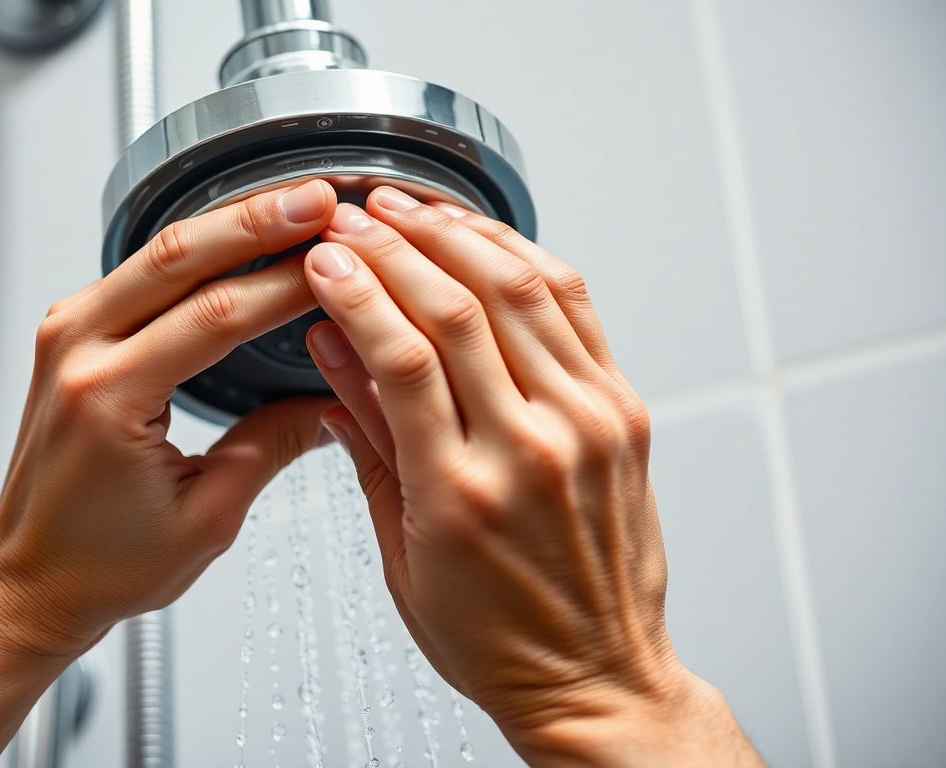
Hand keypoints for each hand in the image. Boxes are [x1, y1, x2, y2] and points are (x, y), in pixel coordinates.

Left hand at [0, 179, 339, 657]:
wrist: (30, 580)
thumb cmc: (100, 563)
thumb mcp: (207, 516)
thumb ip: (273, 444)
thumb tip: (336, 396)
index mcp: (107, 398)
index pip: (215, 315)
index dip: (286, 284)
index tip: (341, 262)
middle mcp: (76, 352)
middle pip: (178, 257)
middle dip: (257, 220)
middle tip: (320, 197)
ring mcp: (67, 334)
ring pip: (156, 252)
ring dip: (228, 224)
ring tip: (292, 206)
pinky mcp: (72, 334)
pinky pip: (139, 272)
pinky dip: (197, 252)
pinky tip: (240, 242)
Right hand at [305, 189, 759, 764]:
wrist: (593, 674)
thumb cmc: (495, 636)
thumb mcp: (400, 552)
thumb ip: (368, 442)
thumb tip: (332, 354)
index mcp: (462, 493)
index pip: (400, 353)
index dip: (355, 288)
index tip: (322, 256)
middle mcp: (533, 449)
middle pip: (458, 304)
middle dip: (395, 243)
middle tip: (355, 216)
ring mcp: (588, 424)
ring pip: (521, 289)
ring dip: (458, 234)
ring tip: (410, 207)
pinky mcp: (623, 412)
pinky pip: (576, 308)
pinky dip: (526, 260)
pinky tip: (486, 239)